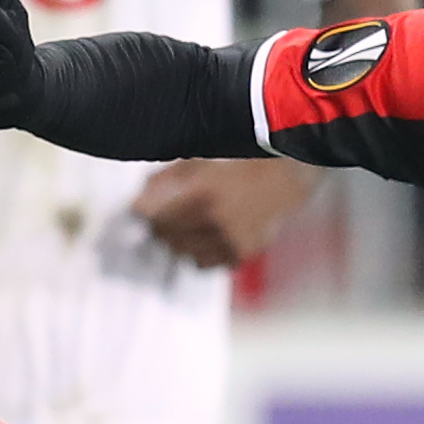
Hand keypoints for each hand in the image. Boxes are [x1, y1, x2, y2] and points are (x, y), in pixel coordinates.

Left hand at [132, 159, 318, 268]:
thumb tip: (138, 202)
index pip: (152, 217)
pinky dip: (198, 251)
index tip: (141, 208)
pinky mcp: (239, 255)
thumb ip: (165, 181)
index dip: (143, 211)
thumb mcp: (200, 161)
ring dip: (178, 239)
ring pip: (181, 253)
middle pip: (164, 237)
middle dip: (160, 225)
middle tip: (165, 213)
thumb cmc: (240, 162)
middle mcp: (215, 223)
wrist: (285, 178)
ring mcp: (229, 243)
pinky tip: (207, 233)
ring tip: (189, 220)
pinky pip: (202, 263)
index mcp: (202, 196)